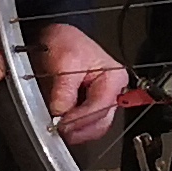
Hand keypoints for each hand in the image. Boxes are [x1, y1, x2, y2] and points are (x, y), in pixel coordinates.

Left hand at [32, 21, 130, 146]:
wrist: (59, 39)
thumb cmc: (68, 43)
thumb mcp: (65, 60)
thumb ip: (64, 89)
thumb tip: (60, 111)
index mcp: (114, 77)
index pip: (100, 106)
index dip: (80, 118)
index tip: (61, 124)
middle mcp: (114, 92)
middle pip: (101, 122)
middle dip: (79, 129)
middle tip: (58, 130)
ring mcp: (104, 101)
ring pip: (95, 128)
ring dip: (76, 131)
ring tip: (58, 129)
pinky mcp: (92, 107)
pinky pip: (86, 126)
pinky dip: (74, 129)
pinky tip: (62, 125)